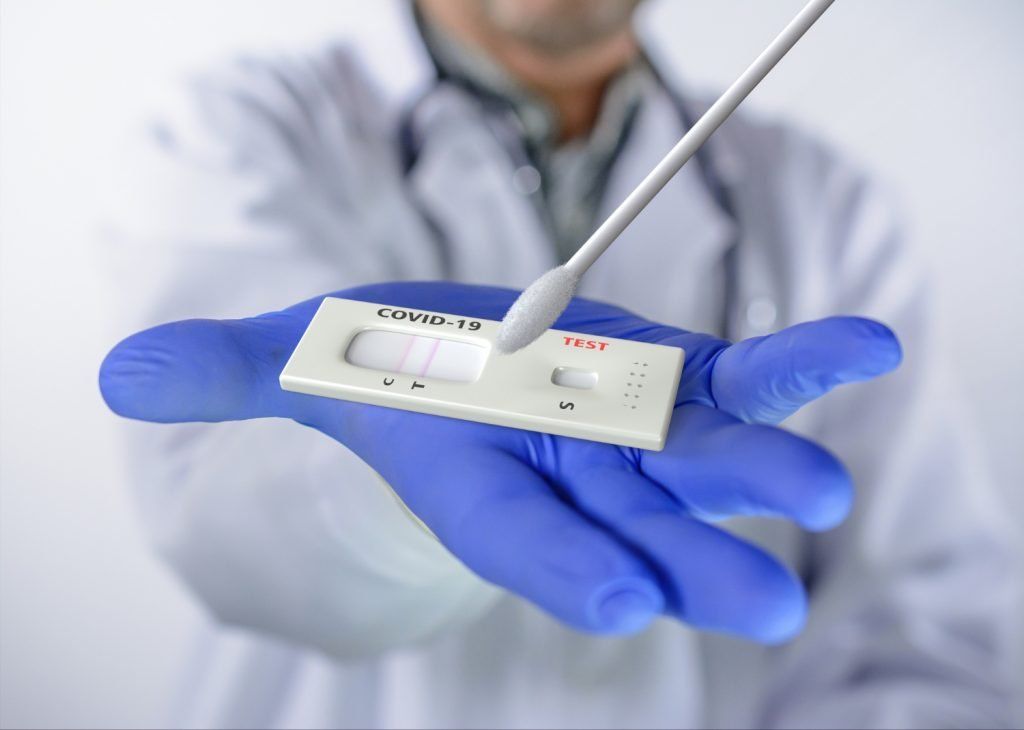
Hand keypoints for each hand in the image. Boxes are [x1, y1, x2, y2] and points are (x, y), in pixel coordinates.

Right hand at [99, 282, 900, 641]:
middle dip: (693, 564)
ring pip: (705, 463)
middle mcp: (567, 472)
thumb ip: (230, 371)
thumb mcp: (305, 357)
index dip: (558, 568)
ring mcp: (637, 431)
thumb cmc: (390, 373)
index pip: (517, 539)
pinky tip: (867, 348)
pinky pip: (749, 373)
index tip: (617, 606)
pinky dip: (806, 363)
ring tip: (820, 490)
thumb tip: (121, 377)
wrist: (473, 368)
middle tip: (766, 608)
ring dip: (766, 474)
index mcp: (480, 478)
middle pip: (632, 529)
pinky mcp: (681, 380)